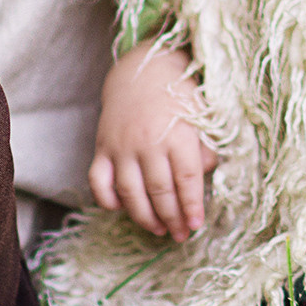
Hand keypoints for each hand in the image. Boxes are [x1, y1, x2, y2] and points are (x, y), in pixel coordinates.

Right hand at [88, 40, 217, 241]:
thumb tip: (205, 176)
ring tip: (159, 229)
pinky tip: (122, 208)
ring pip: (130, 192)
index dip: (192, 206)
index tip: (197, 225)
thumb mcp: (203, 115)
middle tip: (181, 235)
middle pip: (160, 191)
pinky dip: (107, 199)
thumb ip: (206, 147)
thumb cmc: (179, 96)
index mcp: (177, 133)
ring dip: (145, 217)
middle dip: (172, 218)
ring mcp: (121, 146)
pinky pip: (98, 181)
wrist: (142, 71)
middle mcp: (147, 141)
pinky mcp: (102, 147)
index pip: (187, 179)